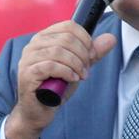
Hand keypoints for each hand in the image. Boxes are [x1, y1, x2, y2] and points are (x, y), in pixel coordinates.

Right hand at [5, 20, 116, 138]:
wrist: (39, 111)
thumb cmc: (55, 88)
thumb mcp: (77, 68)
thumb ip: (92, 54)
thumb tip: (110, 38)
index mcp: (45, 38)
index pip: (69, 26)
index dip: (85, 39)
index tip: (91, 55)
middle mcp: (33, 45)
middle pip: (66, 38)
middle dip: (82, 54)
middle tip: (86, 69)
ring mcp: (28, 59)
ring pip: (58, 51)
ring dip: (76, 64)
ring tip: (81, 76)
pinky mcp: (27, 73)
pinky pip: (50, 66)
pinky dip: (66, 72)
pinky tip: (72, 79)